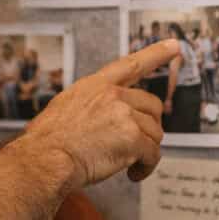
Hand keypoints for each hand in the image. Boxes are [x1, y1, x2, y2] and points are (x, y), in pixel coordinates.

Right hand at [18, 41, 173, 185]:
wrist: (44, 159)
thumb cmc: (47, 143)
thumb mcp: (64, 109)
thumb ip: (90, 107)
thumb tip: (104, 122)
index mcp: (95, 86)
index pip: (132, 64)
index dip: (156, 53)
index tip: (174, 45)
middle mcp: (112, 95)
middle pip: (152, 106)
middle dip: (149, 126)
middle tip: (138, 144)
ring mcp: (124, 115)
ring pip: (154, 133)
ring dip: (145, 151)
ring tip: (130, 165)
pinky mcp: (132, 138)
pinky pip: (152, 154)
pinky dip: (146, 167)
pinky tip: (133, 174)